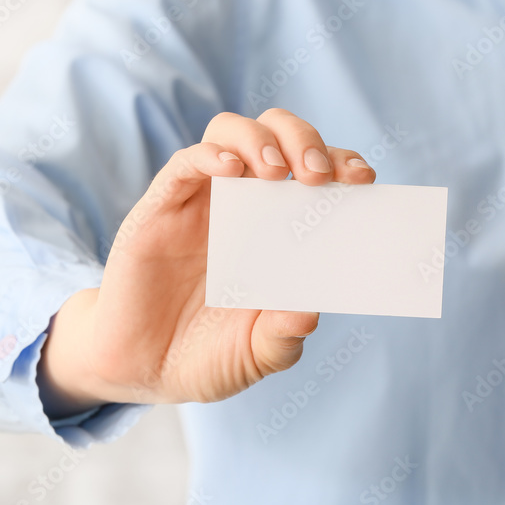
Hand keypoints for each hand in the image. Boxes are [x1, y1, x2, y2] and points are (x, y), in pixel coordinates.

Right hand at [38, 109, 375, 413]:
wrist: (142, 371)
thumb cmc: (204, 356)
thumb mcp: (256, 354)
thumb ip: (283, 336)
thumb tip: (311, 313)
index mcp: (276, 228)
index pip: (314, 172)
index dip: (341, 164)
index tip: (362, 179)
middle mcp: (241, 204)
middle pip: (276, 135)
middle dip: (304, 140)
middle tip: (318, 175)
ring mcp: (199, 202)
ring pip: (230, 133)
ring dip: (260, 139)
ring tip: (277, 171)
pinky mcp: (160, 208)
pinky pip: (184, 164)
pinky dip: (210, 156)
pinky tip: (231, 170)